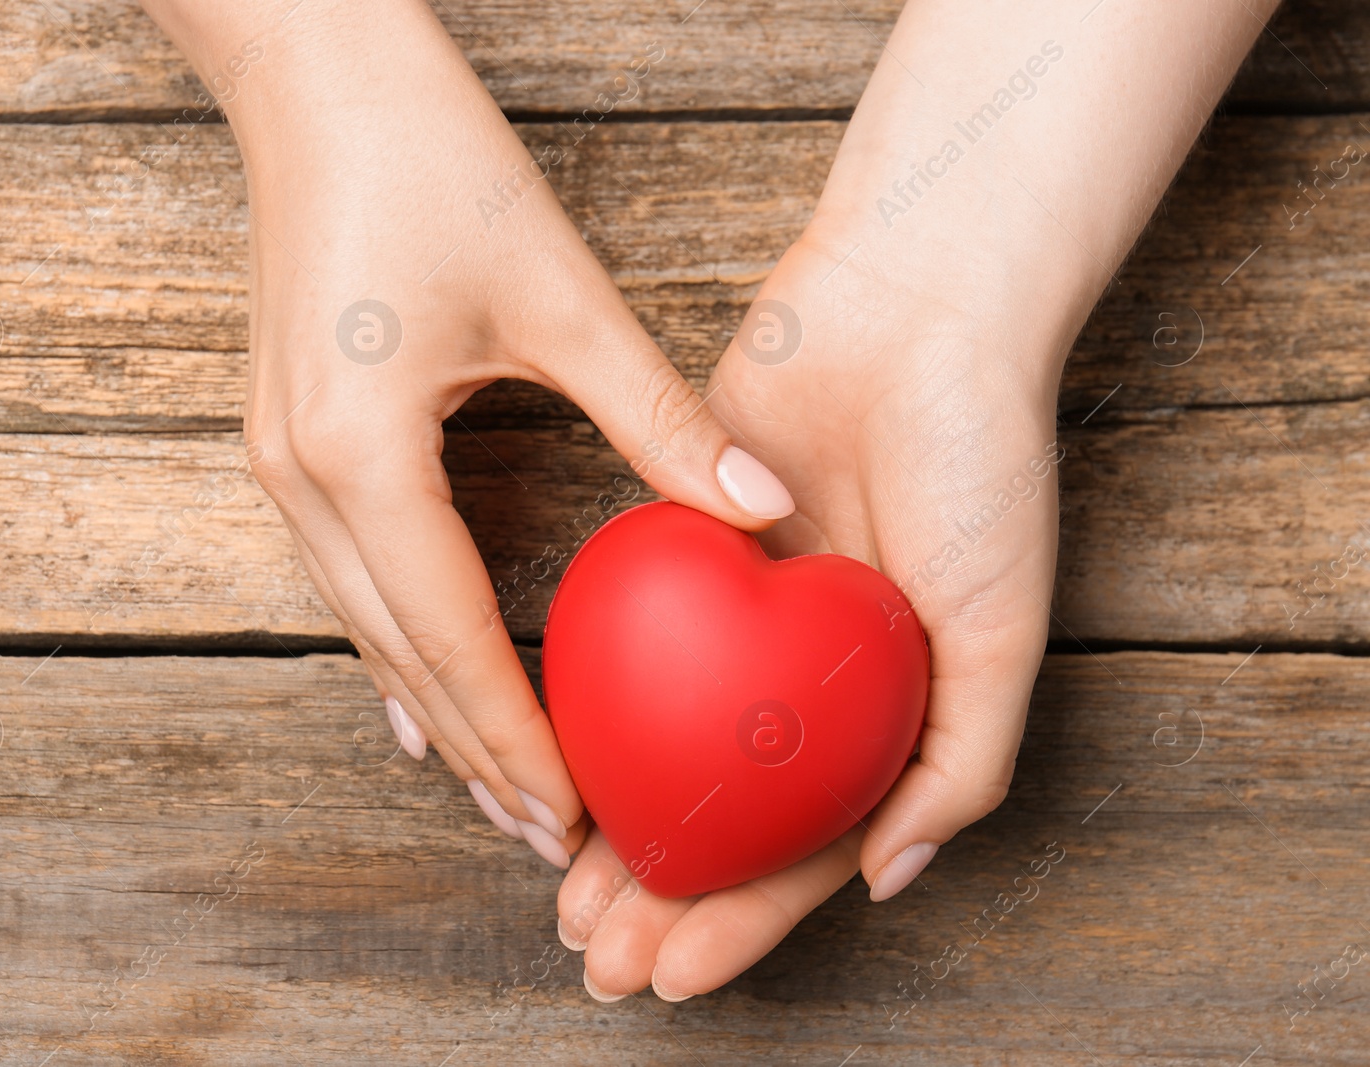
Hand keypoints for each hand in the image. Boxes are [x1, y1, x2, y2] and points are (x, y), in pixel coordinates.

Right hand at [139, 0, 796, 866]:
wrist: (314, 74)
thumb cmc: (428, 164)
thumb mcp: (558, 293)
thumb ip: (660, 415)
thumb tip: (764, 513)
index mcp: (362, 453)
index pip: (449, 634)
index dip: (515, 734)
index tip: (572, 817)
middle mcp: (302, 478)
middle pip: (397, 655)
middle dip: (476, 752)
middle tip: (548, 841)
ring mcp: (282, 462)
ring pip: (364, 629)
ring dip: (436, 710)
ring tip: (501, 790)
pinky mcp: (290, 440)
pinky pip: (346, 579)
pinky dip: (399, 646)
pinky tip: (426, 694)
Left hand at [558, 230, 1062, 997]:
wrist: (913, 309)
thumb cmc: (980, 464)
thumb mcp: (1000, 627)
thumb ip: (961, 761)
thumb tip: (885, 879)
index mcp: (886, 711)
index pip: (803, 842)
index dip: (742, 918)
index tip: (671, 976)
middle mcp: (811, 678)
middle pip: (725, 811)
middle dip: (662, 895)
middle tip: (595, 958)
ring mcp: (749, 619)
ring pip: (668, 745)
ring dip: (619, 822)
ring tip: (562, 894)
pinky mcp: (689, 550)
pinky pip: (636, 646)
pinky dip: (597, 709)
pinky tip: (551, 761)